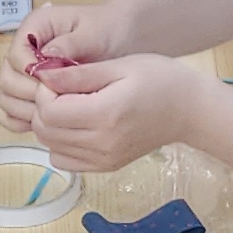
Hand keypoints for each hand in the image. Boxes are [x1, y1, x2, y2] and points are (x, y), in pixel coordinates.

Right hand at [0, 3, 118, 130]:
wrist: (121, 38)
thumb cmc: (108, 30)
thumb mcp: (93, 33)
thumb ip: (70, 44)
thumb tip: (47, 57)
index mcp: (34, 27)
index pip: (16, 56)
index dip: (31, 74)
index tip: (54, 85)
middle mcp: (24, 50)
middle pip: (7, 79)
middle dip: (28, 94)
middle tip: (57, 103)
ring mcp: (25, 73)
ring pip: (7, 98)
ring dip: (25, 111)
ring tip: (55, 117)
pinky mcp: (30, 91)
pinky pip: (12, 111)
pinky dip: (21, 121)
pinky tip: (44, 124)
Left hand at [24, 53, 217, 172]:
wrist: (189, 110)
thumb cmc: (159, 80)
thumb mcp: (120, 66)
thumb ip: (79, 74)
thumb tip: (42, 74)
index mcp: (106, 114)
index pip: (49, 111)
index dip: (44, 92)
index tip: (59, 78)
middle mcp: (102, 143)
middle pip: (45, 131)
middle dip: (43, 107)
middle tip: (63, 90)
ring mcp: (104, 159)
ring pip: (51, 147)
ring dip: (50, 125)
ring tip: (70, 106)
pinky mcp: (106, 167)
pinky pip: (64, 160)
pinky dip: (60, 143)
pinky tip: (76, 125)